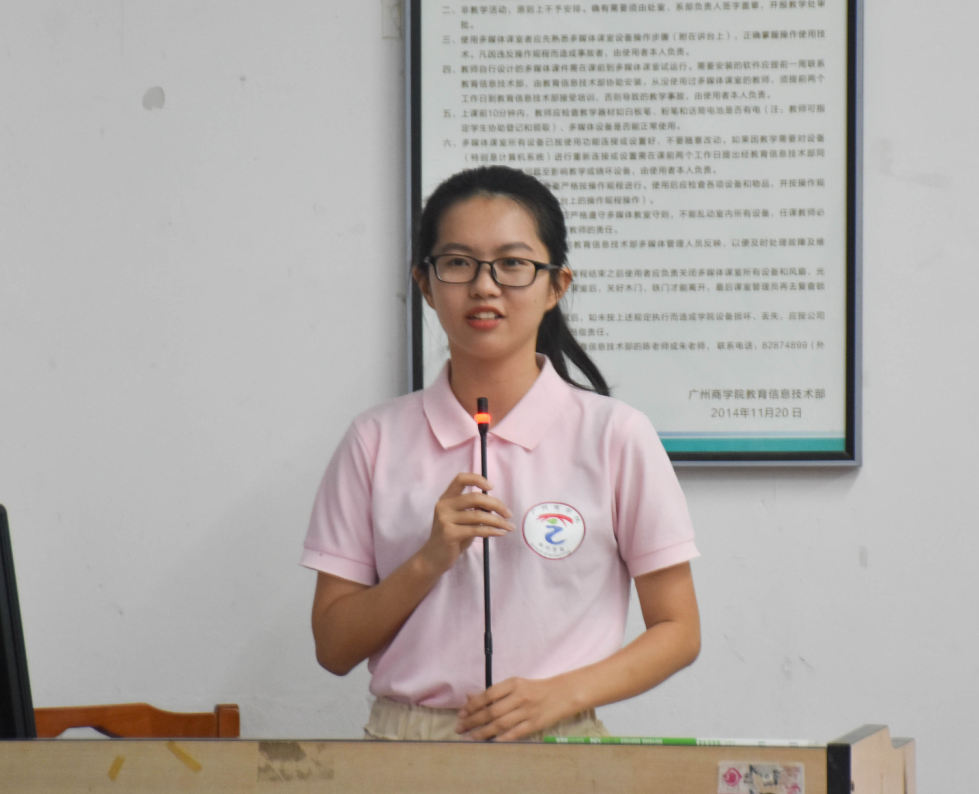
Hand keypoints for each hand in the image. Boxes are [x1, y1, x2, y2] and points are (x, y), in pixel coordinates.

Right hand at [419, 473, 512, 574]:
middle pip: (475, 497)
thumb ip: (474, 510)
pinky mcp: (449, 533)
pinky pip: (477, 529)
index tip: (492, 487)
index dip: (477, 479)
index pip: (460, 479)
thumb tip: (496, 506)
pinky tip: (501, 533)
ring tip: (509, 527)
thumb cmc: (452, 537)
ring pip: (479, 515)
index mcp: (446, 498)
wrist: (434, 558)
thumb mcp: (462, 520)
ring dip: (498, 521)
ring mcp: (445, 519)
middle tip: (508, 514)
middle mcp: (444, 506)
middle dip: (496, 505)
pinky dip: (492, 531)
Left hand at [456, 676, 574, 740]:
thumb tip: (470, 697)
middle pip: (492, 711)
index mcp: (513, 683)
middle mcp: (519, 696)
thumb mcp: (516, 684)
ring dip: (483, 732)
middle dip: (473, 720)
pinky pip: (515, 733)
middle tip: (460, 728)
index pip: (488, 694)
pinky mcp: (535, 724)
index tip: (461, 713)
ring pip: (501, 723)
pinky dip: (502, 738)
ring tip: (470, 737)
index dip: (473, 705)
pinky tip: (490, 742)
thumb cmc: (535, 689)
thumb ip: (494, 692)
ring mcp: (528, 711)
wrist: (563, 693)